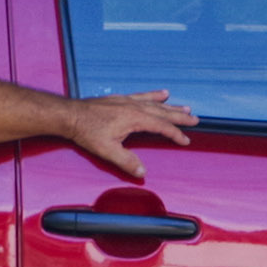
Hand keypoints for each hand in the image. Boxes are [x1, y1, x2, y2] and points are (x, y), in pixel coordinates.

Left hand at [65, 90, 196, 180]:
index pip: (162, 127)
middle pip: (163, 112)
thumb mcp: (107, 150)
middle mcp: (134, 107)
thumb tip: (142, 173)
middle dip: (180, 117)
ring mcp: (128, 101)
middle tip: (195, 119)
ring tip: (185, 107)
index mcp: (135, 119)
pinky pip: (143, 96)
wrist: (71, 115)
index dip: (175, 134)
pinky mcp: (121, 99)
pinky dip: (154, 95)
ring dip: (171, 106)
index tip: (185, 140)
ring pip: (156, 104)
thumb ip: (127, 161)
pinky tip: (162, 93)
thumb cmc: (87, 131)